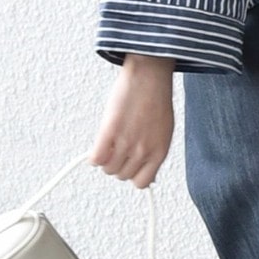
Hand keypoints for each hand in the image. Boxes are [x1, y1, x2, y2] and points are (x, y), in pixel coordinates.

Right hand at [88, 54, 174, 190]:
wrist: (149, 76)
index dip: (132, 175)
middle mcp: (143, 150)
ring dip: (105, 160)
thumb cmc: (157, 101)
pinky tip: (99, 146)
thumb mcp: (163, 133)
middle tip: (117, 150)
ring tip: (108, 146)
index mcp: (158, 152)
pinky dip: (94, 156)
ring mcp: (126, 142)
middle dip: (117, 165)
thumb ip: (154, 156)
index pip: (141, 182)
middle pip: (122, 175)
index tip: (129, 165)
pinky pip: (96, 158)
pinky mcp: (110, 131)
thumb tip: (148, 178)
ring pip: (108, 169)